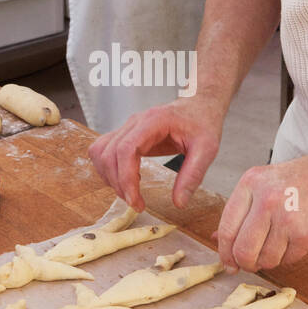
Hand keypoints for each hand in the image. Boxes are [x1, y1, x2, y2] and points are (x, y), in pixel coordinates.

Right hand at [89, 97, 225, 211]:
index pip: (126, 149)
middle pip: (110, 154)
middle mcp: (135, 122)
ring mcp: (127, 127)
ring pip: (101, 152)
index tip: (135, 200)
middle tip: (136, 203)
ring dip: (109, 177)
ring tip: (130, 193)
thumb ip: (193, 175)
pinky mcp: (126, 134)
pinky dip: (107, 169)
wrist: (199, 105)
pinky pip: (103, 150)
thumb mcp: (207, 149)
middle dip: (118, 184)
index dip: (126, 178)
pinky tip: (125, 180)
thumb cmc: (203, 122)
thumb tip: (179, 203)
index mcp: (153, 122)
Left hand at [217, 151, 307, 271]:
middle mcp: (267, 199)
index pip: (227, 229)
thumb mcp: (263, 184)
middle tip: (249, 263)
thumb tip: (215, 239)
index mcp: (251, 183)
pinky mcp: (306, 235)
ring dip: (267, 261)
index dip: (224, 252)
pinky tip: (292, 242)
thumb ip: (239, 211)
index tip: (228, 262)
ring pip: (264, 260)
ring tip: (276, 246)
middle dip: (244, 263)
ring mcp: (287, 218)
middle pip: (242, 250)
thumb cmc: (299, 181)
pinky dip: (286, 258)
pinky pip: (286, 260)